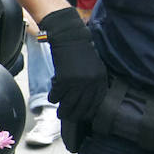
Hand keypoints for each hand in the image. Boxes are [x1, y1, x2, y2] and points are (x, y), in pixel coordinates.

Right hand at [40, 7, 107, 122]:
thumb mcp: (94, 65)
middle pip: (82, 106)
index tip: (84, 116)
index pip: (96, 102)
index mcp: (100, 79)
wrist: (70, 37)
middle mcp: (90, 82)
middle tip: (70, 117)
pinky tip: (52, 97)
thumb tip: (87, 99)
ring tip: (60, 114)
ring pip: (69, 104)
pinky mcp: (63, 80)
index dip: (89, 111)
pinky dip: (53, 97)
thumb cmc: (81, 50)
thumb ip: (94, 81)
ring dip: (63, 111)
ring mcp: (77, 82)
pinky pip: (57, 95)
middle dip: (75, 114)